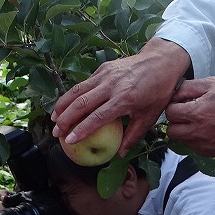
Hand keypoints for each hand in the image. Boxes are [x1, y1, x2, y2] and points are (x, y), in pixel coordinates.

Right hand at [51, 38, 191, 154]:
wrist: (161, 61)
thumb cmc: (158, 91)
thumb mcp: (150, 116)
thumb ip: (134, 135)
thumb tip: (120, 153)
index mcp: (124, 99)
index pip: (97, 117)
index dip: (81, 129)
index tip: (69, 140)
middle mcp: (111, 86)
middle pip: (82, 104)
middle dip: (65, 119)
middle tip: (56, 133)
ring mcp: (105, 75)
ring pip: (77, 91)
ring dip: (63, 105)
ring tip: (54, 119)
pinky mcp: (102, 68)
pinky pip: (84, 84)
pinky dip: (72, 95)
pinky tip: (66, 105)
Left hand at [164, 77, 214, 156]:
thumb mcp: (212, 83)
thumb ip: (188, 88)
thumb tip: (172, 94)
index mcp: (196, 113)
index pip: (170, 113)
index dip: (174, 106)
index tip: (182, 103)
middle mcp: (198, 132)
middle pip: (172, 131)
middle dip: (176, 121)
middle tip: (187, 114)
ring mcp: (205, 145)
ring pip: (182, 141)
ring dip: (186, 131)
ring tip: (200, 121)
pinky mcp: (212, 152)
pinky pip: (195, 148)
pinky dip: (197, 140)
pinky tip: (207, 130)